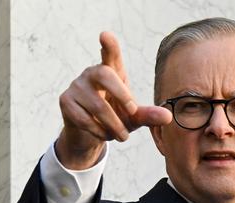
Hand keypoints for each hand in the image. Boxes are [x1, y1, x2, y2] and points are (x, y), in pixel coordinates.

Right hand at [56, 31, 171, 169]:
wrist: (91, 134)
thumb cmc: (115, 118)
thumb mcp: (134, 117)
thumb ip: (148, 115)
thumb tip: (168, 117)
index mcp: (112, 72)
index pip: (110, 55)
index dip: (110, 46)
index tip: (105, 35)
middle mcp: (92, 74)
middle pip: (104, 74)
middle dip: (121, 94)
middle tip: (133, 112)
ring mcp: (77, 86)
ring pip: (97, 104)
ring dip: (113, 124)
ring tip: (122, 136)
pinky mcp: (66, 101)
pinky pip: (84, 118)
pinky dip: (99, 131)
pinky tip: (105, 135)